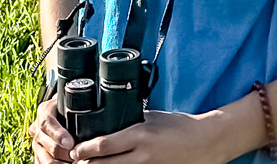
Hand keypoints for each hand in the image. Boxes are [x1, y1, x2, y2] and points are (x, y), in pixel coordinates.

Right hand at [29, 98, 74, 163]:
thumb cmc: (68, 108)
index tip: (70, 143)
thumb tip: (87, 120)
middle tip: (77, 156)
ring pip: (45, 159)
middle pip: (47, 144)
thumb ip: (76, 109)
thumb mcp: (69, 104)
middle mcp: (36, 127)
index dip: (58, 135)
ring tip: (73, 161)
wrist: (58, 112)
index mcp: (44, 111)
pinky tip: (65, 163)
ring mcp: (36, 142)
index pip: (46, 123)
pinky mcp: (37, 154)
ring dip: (61, 162)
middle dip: (64, 153)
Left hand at [70, 110, 225, 163]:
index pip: (104, 145)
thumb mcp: (151, 117)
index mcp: (139, 135)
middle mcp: (141, 155)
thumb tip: (110, 124)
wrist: (202, 143)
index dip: (85, 150)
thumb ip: (131, 122)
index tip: (74, 149)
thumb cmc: (177, 126)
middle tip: (75, 160)